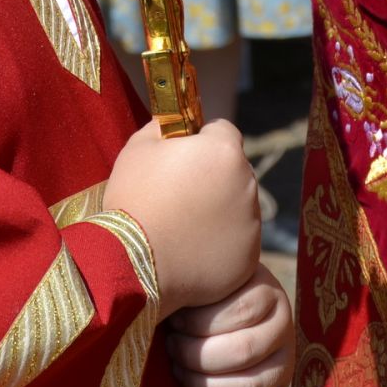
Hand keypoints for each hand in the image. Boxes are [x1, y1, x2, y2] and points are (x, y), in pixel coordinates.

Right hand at [104, 119, 259, 312]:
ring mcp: (251, 222)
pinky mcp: (250, 256)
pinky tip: (192, 248)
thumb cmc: (135, 199)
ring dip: (219, 209)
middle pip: (234, 169)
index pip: (223, 131)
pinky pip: (238, 240)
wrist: (134, 263)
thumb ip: (164, 126)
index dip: (201, 141)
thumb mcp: (138, 147)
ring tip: (183, 226)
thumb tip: (175, 123)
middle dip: (213, 176)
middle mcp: (247, 183)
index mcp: (223, 150)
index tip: (181, 158)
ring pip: (237, 205)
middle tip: (179, 195)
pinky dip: (221, 241)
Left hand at [166, 263, 294, 386]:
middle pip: (243, 351)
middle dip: (197, 354)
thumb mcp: (206, 281)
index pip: (241, 311)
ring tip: (178, 369)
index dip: (199, 321)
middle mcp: (284, 329)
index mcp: (269, 295)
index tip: (174, 320)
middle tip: (171, 346)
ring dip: (203, 384)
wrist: (224, 315)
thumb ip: (195, 284)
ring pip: (249, 386)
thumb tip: (167, 300)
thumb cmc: (205, 296)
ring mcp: (285, 364)